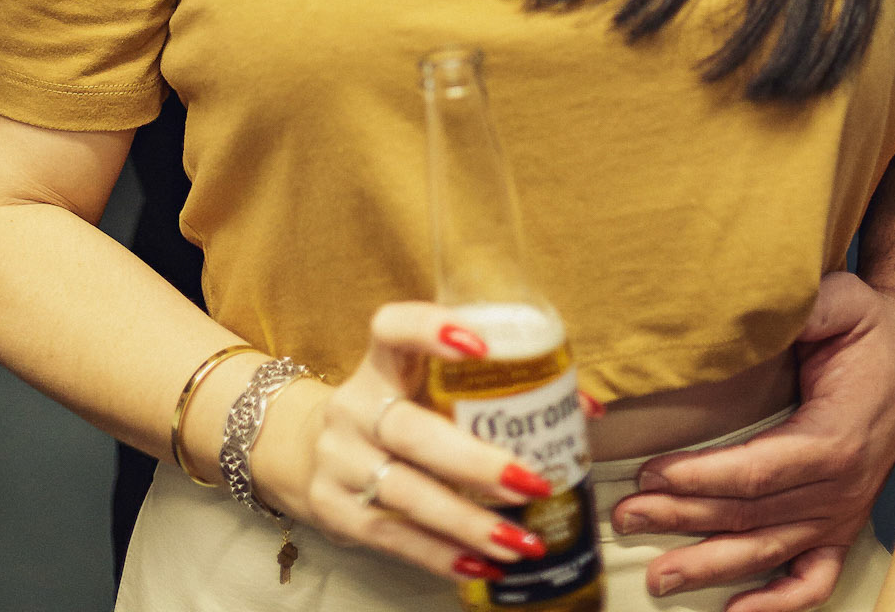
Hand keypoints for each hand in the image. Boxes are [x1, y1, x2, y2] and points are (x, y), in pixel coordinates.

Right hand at [254, 305, 554, 586]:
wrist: (309, 450)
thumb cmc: (397, 412)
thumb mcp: (424, 389)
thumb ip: (491, 393)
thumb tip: (585, 411)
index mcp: (381, 363)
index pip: (392, 328)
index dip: (430, 330)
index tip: (481, 345)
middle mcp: (354, 406)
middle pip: (409, 430)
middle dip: (474, 461)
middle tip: (530, 482)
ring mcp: (339, 459)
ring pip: (404, 491)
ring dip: (467, 521)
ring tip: (520, 542)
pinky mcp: (333, 507)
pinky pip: (391, 535)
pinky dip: (439, 555)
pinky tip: (482, 567)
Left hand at [611, 272, 894, 609]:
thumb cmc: (870, 329)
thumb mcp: (837, 302)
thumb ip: (797, 308)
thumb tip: (746, 304)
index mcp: (832, 439)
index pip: (754, 472)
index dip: (699, 478)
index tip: (650, 474)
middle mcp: (837, 488)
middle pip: (749, 516)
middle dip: (681, 519)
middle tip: (626, 517)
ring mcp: (840, 513)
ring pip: (766, 550)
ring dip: (710, 566)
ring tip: (658, 575)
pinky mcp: (842, 525)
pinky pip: (813, 579)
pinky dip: (778, 604)